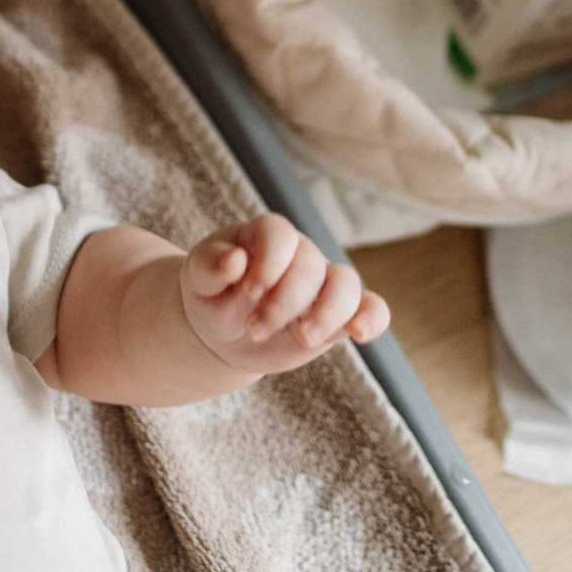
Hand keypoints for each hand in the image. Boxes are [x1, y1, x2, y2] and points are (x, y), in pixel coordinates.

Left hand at [180, 213, 387, 376]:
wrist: (224, 332)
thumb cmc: (211, 295)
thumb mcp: (199, 279)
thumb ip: (211, 266)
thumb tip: (233, 260)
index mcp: (265, 236)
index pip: (279, 234)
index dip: (269, 263)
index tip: (249, 293)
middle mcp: (300, 254)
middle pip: (310, 265)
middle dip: (285, 302)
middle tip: (254, 329)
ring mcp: (323, 284)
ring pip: (346, 284)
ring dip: (326, 313)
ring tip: (302, 337)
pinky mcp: (339, 315)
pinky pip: (371, 308)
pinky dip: (372, 318)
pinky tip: (359, 333)